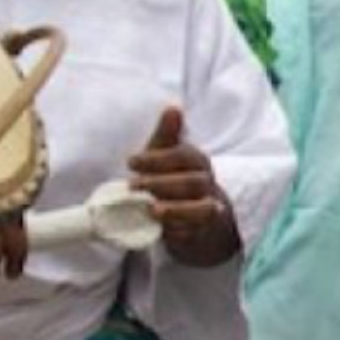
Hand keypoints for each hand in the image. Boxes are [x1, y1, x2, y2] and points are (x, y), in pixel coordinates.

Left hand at [128, 107, 239, 266]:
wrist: (204, 219)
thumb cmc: (179, 183)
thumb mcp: (169, 159)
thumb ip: (167, 136)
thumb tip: (173, 107)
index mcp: (197, 162)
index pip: (184, 155)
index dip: (158, 158)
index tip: (130, 161)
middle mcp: (206, 184)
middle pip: (194, 181)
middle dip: (163, 183)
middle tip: (132, 185)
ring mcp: (209, 209)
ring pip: (202, 208)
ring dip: (177, 209)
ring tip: (151, 210)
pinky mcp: (204, 232)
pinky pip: (196, 232)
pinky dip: (179, 231)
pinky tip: (160, 229)